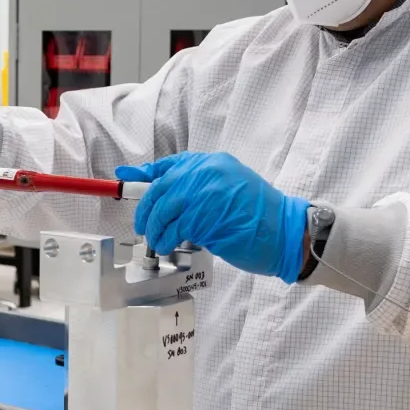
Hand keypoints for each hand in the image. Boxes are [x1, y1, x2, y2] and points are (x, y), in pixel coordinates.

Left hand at [114, 152, 309, 282]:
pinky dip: (166, 238)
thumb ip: (195, 188)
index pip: (169, 166)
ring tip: (158, 241)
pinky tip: (169, 246)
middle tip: (142, 225)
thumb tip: (159, 191)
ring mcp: (206, 193)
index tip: (123, 179)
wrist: (286, 232)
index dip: (144, 175)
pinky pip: (174, 227)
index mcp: (212, 164)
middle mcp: (207, 173)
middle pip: (160, 187)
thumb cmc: (256, 217)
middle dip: (145, 209)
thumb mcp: (226, 191)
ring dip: (155, 228)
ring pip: (163, 209)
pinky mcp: (205, 217)